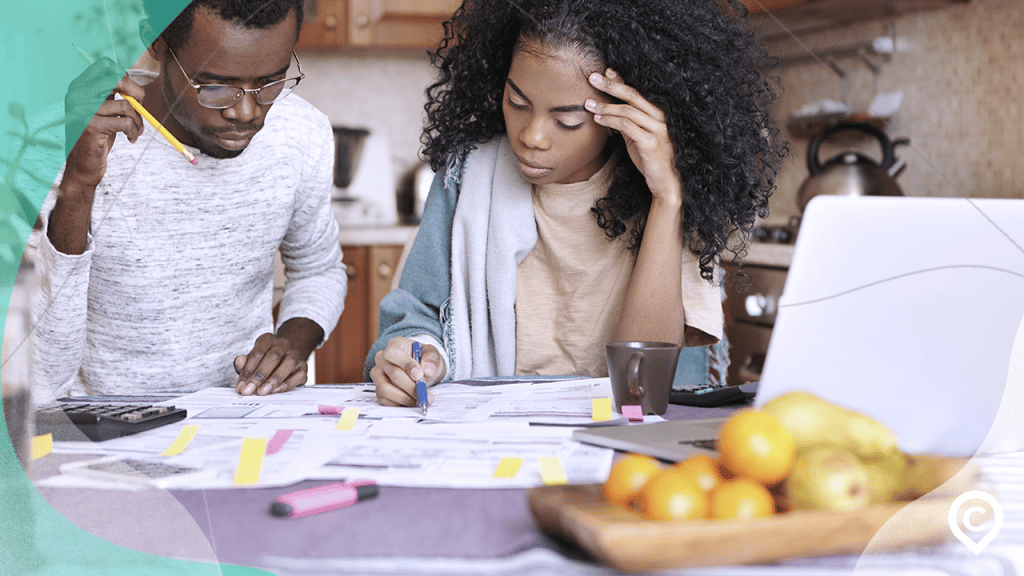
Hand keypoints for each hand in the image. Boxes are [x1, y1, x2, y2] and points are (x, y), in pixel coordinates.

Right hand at [63, 58, 145, 192]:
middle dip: (138, 94)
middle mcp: (77, 94)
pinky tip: (131, 138)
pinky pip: (126, 122)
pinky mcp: (91, 127)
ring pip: (127, 106)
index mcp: (79, 86)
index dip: (126, 77)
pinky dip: (135, 131)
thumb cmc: (98, 136)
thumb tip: (128, 75)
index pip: (106, 65)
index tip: (132, 94)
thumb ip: (112, 92)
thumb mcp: (103, 109)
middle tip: (140, 110)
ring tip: (136, 130)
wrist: (82, 167)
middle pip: (118, 79)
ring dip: (138, 121)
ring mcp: (82, 110)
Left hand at [234, 333, 308, 395]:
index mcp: (268, 339)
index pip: (258, 353)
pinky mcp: (303, 367)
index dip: (248, 370)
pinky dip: (287, 384)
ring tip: (262, 392)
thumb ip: (242, 362)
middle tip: (248, 390)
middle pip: (273, 357)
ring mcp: (295, 355)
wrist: (284, 358)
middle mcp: (283, 344)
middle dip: (260, 376)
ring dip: (274, 380)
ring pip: (288, 364)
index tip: (240, 386)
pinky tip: (275, 391)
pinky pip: (298, 375)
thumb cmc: (263, 361)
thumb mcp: (250, 360)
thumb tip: (240, 362)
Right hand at [369, 337, 444, 406]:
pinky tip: (412, 402)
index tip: (419, 375)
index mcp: (395, 345)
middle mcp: (382, 359)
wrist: (422, 370)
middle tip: (424, 393)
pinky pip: (384, 400)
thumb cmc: (423, 360)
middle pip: (393, 373)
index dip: (406, 365)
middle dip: (411, 386)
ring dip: (405, 397)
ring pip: (386, 389)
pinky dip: (400, 404)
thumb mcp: (432, 354)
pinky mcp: (378, 390)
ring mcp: (378, 375)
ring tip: (420, 399)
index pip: (392, 353)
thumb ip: (431, 359)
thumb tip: (428, 370)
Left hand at [585, 68, 682, 204]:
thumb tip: (608, 110)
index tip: (605, 72)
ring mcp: (657, 129)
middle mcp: (659, 118)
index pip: (635, 93)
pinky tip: (598, 120)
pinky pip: (627, 127)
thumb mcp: (636, 137)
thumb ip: (627, 122)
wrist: (664, 182)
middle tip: (592, 77)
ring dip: (605, 106)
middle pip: (632, 96)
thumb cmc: (649, 159)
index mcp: (656, 114)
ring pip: (627, 111)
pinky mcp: (651, 142)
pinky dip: (611, 121)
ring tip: (588, 104)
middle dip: (610, 86)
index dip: (620, 81)